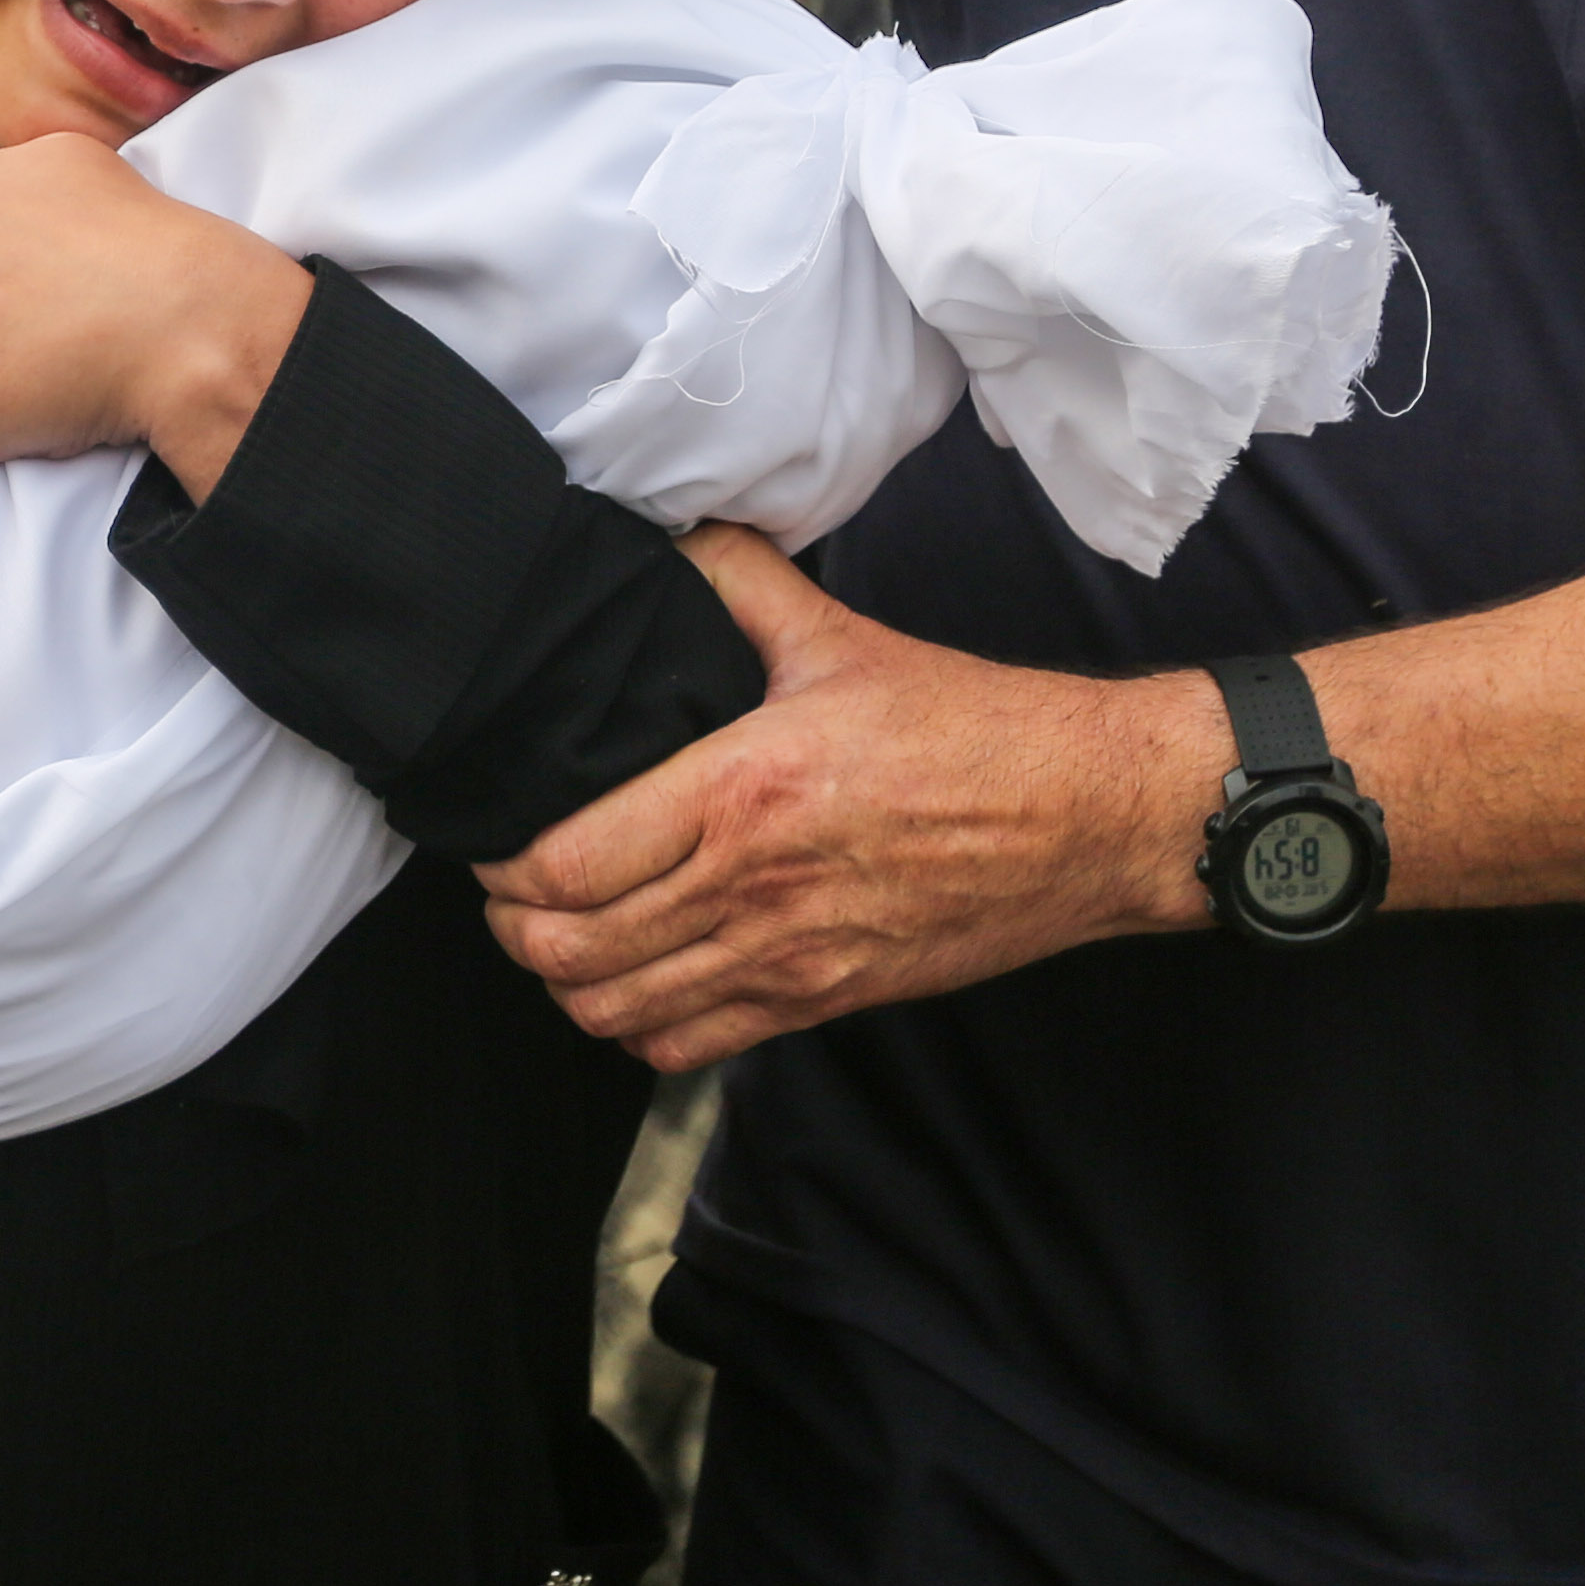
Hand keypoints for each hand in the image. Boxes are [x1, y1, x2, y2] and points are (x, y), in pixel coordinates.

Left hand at [477, 530, 1219, 1068]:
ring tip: (562, 934)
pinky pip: (688, 1046)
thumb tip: (672, 539)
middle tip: (510, 889)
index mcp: (742, 791)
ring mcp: (787, 957)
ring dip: (567, 980)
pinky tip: (639, 980)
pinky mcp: (823, 1001)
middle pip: (569, 949)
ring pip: (615, 1010)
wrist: (1091, 816)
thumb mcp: (843, 638)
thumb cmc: (976, 727)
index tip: (493, 837)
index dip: (503, 863)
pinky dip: (639, 1025)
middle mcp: (752, 886)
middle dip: (514, 925)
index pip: (566, 861)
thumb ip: (740, 585)